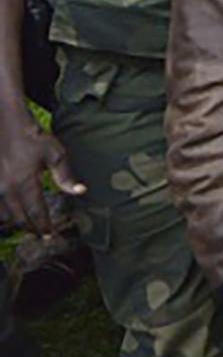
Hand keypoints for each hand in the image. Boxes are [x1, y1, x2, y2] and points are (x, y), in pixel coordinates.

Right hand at [0, 114, 84, 235]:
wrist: (4, 121)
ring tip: (25, 224)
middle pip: (18, 218)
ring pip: (2, 215)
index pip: (36, 213)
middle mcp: (5, 188)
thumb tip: (80, 192)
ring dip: (14, 222)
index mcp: (25, 182)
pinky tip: (9, 213)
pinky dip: (1, 213)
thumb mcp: (54, 153)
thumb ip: (66, 176)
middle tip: (40, 233)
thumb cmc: (31, 136)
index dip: (43, 226)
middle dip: (30, 227)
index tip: (50, 235)